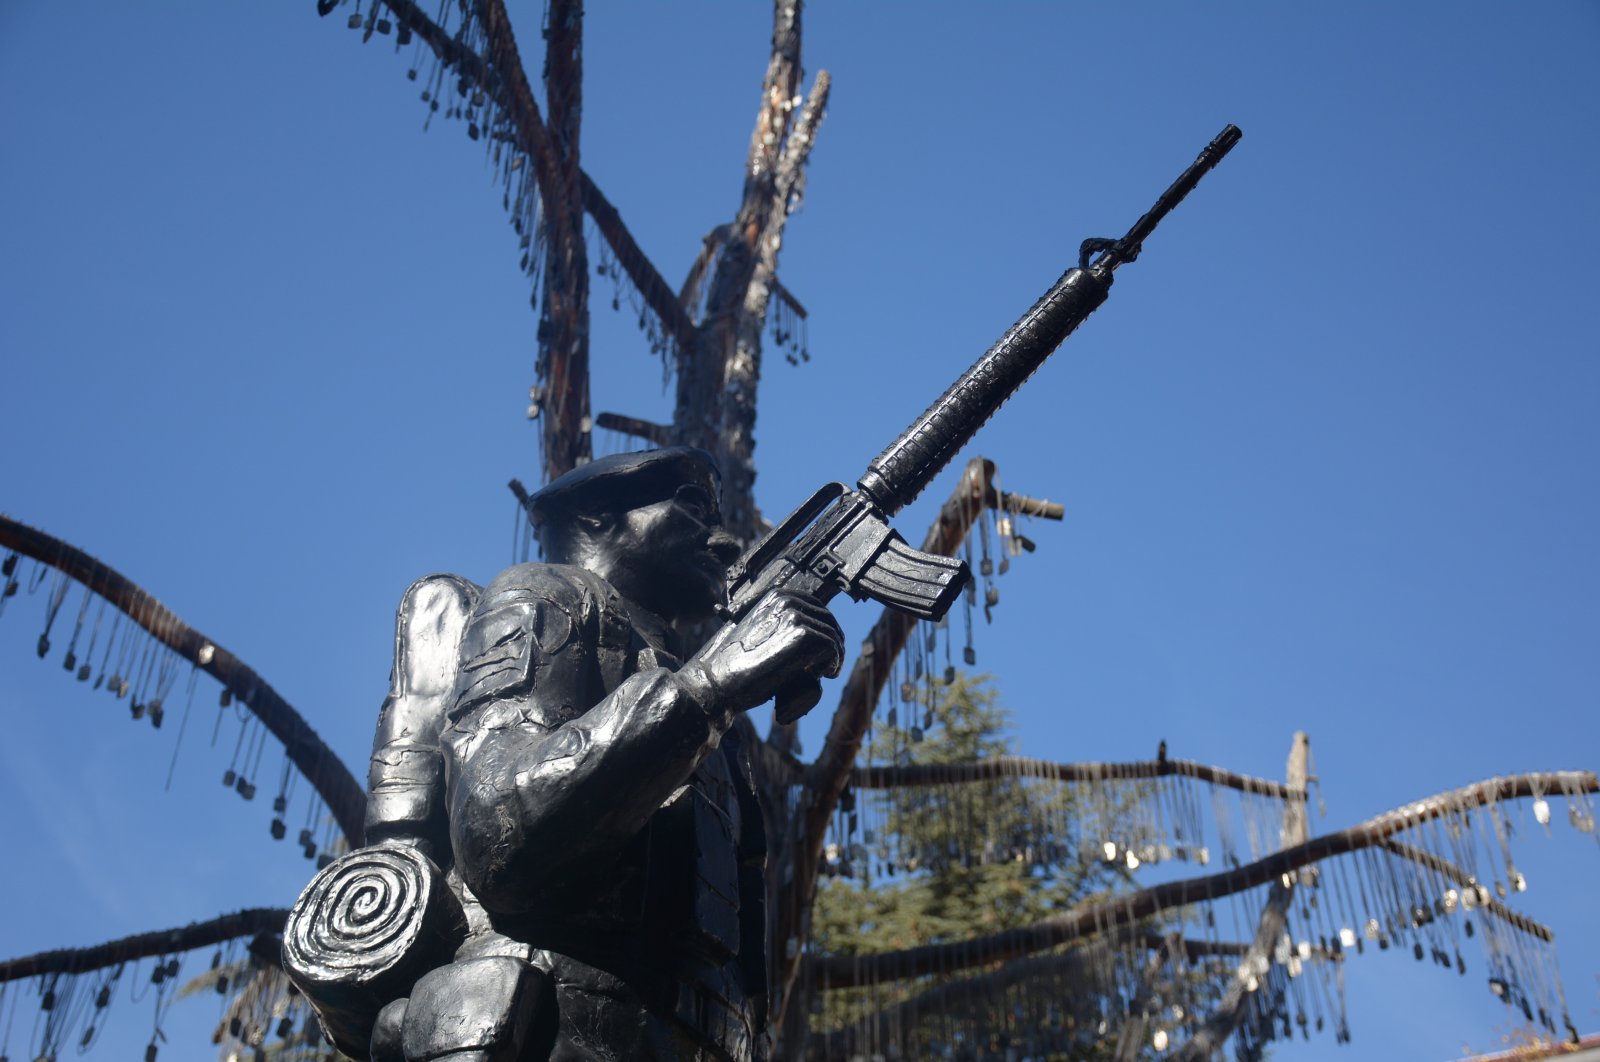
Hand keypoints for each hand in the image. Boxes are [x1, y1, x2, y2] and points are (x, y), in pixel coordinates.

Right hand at [690, 591, 843, 713]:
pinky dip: (832, 663)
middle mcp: (786, 601)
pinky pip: (832, 649)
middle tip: (828, 665)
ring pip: (833, 635)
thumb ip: (774, 625)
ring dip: (834, 656)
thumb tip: (803, 633)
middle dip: (833, 642)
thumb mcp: (753, 633)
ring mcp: (794, 617)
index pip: (815, 606)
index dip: (825, 627)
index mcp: (774, 596)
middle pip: (828, 619)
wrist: (716, 682)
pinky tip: (823, 674)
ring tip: (824, 673)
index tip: (825, 647)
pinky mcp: (803, 637)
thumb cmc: (730, 665)